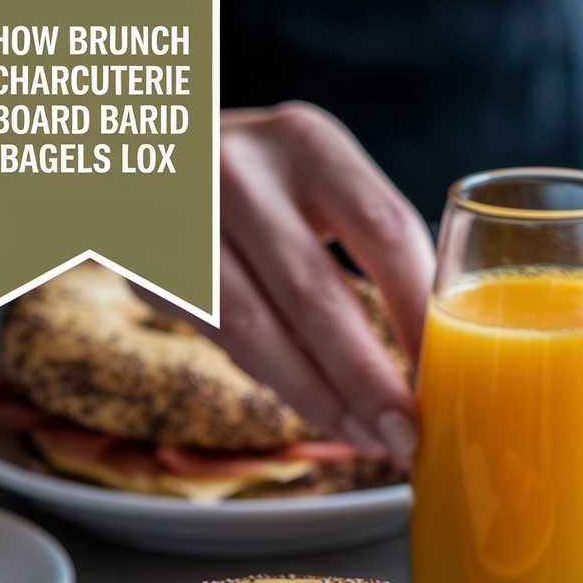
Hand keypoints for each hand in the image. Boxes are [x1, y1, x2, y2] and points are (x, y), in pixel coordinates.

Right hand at [142, 103, 434, 466]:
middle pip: (318, 293)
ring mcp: (184, 220)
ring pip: (257, 331)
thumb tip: (432, 345)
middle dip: (369, 379)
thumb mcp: (307, 177)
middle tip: (408, 436)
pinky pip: (221, 341)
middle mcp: (242, 173)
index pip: (383, 230)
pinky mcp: (147, 267)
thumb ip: (360, 235)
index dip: (418, 312)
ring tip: (368, 438)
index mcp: (307, 143)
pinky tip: (319, 409)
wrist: (133, 157)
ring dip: (319, 398)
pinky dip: (276, 381)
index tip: (449, 373)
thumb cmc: (253, 185)